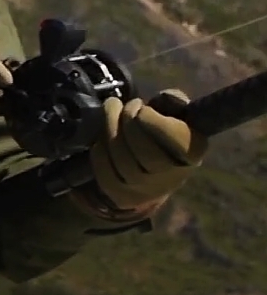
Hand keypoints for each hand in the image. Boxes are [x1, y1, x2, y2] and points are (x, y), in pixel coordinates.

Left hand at [89, 90, 207, 210]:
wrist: (151, 169)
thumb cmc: (163, 131)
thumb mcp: (175, 113)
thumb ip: (174, 102)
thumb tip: (166, 98)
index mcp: (192, 152)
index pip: (176, 140)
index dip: (153, 121)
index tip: (142, 109)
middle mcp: (173, 177)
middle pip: (146, 152)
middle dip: (128, 121)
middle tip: (125, 106)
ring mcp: (147, 191)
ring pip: (122, 161)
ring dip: (110, 129)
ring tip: (111, 110)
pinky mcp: (123, 196)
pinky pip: (105, 172)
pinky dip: (100, 150)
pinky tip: (103, 137)